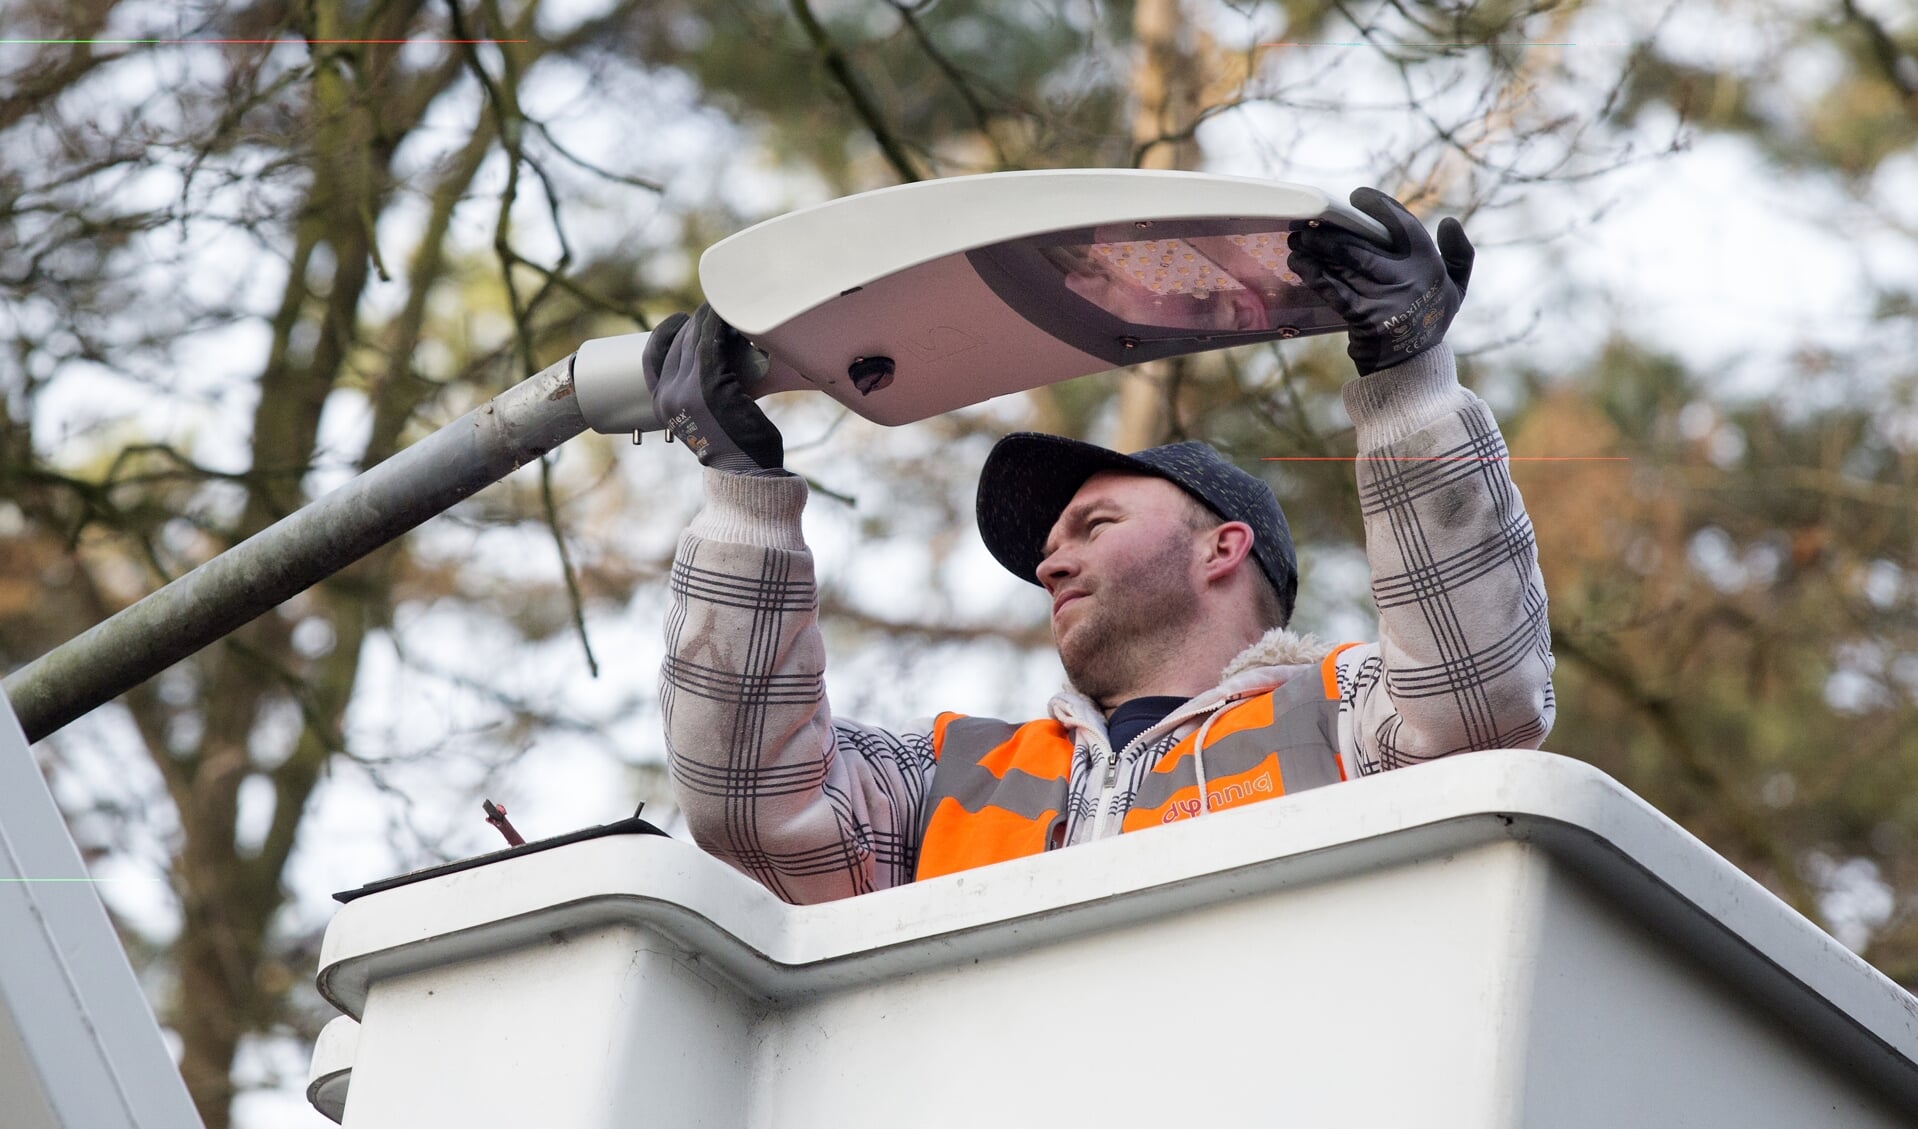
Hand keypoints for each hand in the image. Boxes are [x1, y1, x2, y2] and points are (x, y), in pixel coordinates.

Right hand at [643, 304, 783, 472]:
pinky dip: (720, 324)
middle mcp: (667, 396)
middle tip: (717, 312)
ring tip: (727, 309)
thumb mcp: (706, 421)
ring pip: (694, 339)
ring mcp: (686, 390)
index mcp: (661, 405)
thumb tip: (721, 371)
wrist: (746, 474)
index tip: (683, 320)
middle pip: (677, 343)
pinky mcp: (710, 385)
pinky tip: (730, 316)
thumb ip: (702, 398)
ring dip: (710, 318)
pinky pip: (712, 343)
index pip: (653, 357)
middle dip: (696, 323)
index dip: (665, 333)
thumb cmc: (735, 449)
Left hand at [1288, 187, 1473, 375]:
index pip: (1404, 226)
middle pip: (1366, 245)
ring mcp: (1386, 300)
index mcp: (1430, 267)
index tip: (1357, 196)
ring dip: (1318, 249)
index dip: (1380, 207)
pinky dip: (1314, 274)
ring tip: (1298, 238)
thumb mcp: (1456, 291)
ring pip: (1346, 265)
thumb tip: (1450, 221)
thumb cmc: (1429, 323)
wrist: (1412, 370)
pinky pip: (1333, 289)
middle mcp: (1410, 281)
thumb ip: (1460, 255)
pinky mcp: (1363, 318)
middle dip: (1335, 231)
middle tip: (1312, 221)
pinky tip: (1298, 263)